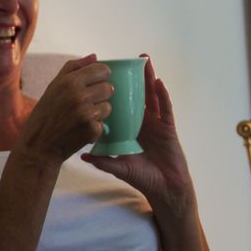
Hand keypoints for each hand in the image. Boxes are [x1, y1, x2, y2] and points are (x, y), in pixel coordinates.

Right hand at [18, 53, 112, 162]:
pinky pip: (103, 124)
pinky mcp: (92, 130)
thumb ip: (74, 68)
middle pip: (108, 88)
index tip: (93, 84)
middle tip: (85, 104)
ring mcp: (86, 113)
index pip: (102, 70)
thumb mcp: (53, 86)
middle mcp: (79, 95)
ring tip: (81, 117)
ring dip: (98, 112)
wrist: (39, 146)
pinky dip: (94, 128)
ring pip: (108, 106)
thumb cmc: (45, 114)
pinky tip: (80, 129)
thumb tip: (95, 56)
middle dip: (100, 95)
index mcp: (70, 81)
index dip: (100, 77)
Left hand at [82, 55, 196, 218]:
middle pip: (137, 96)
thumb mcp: (119, 167)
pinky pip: (165, 109)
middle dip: (133, 78)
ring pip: (152, 96)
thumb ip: (103, 160)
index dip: (115, 92)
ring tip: (145, 61)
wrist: (164, 189)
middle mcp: (143, 123)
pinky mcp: (168, 128)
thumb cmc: (143, 178)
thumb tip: (82, 154)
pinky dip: (163, 96)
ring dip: (149, 78)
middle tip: (127, 60)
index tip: (106, 76)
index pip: (122, 106)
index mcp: (130, 129)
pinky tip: (159, 83)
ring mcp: (156, 124)